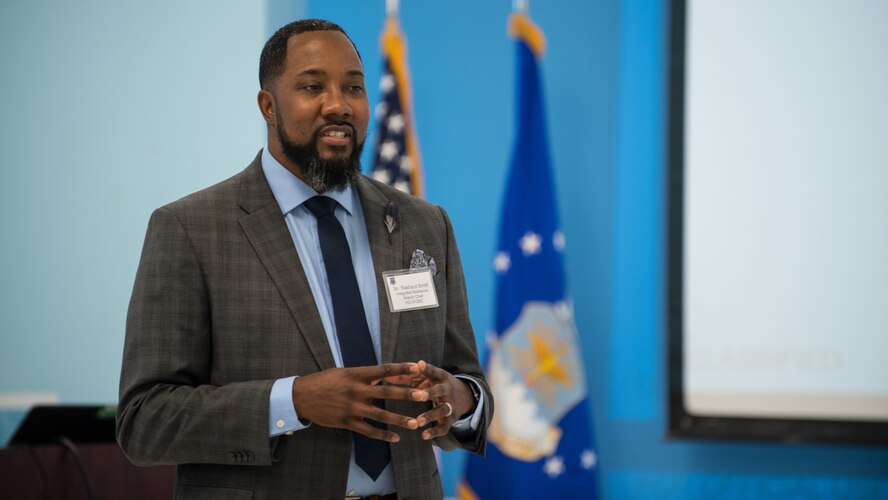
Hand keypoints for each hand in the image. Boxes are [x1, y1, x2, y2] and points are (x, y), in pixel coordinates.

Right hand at [291, 362, 426, 441]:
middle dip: (406, 394)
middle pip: (387, 392)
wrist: (302, 396)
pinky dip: (383, 435)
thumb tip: (386, 374)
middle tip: (424, 395)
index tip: (418, 367)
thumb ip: (365, 375)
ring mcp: (353, 408)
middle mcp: (356, 390)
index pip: (384, 370)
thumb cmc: (324, 381)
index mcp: (356, 374)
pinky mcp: (347, 422)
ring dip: (400, 419)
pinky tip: (396, 438)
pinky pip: (369, 430)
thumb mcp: (344, 372)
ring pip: (381, 415)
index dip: (402, 368)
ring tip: (415, 423)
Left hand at [412, 360, 475, 439]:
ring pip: (442, 410)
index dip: (427, 369)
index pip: (434, 371)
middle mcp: (447, 390)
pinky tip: (424, 436)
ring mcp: (450, 405)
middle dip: (430, 393)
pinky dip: (435, 432)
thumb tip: (387, 377)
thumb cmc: (437, 384)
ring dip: (430, 415)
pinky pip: (444, 427)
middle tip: (418, 396)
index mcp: (441, 377)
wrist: (465, 396)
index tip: (419, 364)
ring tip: (418, 422)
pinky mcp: (451, 419)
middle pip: (440, 390)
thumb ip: (409, 377)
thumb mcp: (428, 377)